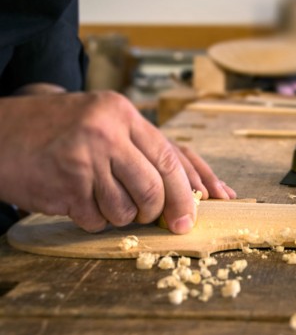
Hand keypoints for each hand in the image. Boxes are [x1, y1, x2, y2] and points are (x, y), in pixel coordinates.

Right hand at [0, 91, 235, 233]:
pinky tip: (79, 202)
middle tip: (158, 220)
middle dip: (161, 212)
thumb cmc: (60, 132)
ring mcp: (85, 159)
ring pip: (127, 209)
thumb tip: (191, 187)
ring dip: (120, 216)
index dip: (188, 190)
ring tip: (102, 199)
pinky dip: (94, 220)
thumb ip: (142, 150)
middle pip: (154, 187)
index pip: (169, 157)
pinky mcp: (66, 186)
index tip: (196, 214)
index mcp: (122, 114)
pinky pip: (97, 220)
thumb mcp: (104, 124)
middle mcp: (107, 133)